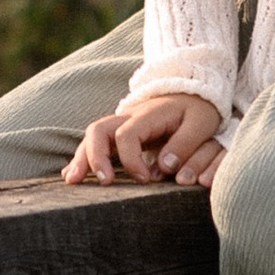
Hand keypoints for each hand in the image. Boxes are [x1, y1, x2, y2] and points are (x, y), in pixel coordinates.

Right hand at [62, 92, 227, 188]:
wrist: (194, 92)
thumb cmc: (199, 110)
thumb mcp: (202, 123)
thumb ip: (185, 144)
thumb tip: (164, 167)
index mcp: (148, 114)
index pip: (127, 135)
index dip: (131, 160)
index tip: (145, 179)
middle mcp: (128, 117)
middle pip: (99, 130)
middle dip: (94, 156)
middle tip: (104, 182)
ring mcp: (121, 124)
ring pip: (92, 136)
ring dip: (81, 158)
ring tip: (72, 181)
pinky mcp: (119, 133)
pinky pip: (95, 143)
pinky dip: (83, 158)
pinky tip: (72, 175)